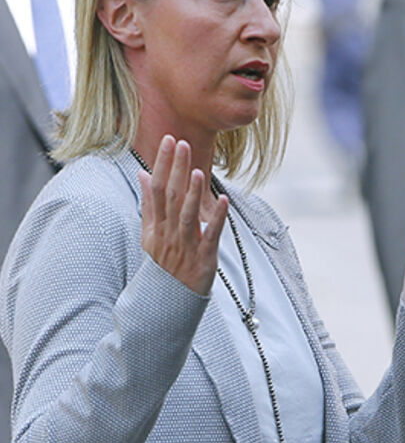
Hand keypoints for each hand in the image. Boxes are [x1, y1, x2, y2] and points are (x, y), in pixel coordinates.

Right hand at [139, 135, 227, 294]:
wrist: (167, 302)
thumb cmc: (163, 263)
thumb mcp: (150, 233)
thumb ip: (148, 203)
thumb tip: (143, 174)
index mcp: (155, 225)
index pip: (157, 188)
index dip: (163, 164)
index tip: (169, 140)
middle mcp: (168, 233)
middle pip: (171, 197)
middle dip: (176, 169)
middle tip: (182, 142)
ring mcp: (185, 246)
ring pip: (187, 216)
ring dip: (192, 193)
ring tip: (197, 170)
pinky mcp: (203, 259)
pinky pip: (210, 236)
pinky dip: (217, 218)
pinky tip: (223, 201)